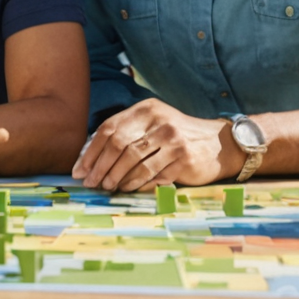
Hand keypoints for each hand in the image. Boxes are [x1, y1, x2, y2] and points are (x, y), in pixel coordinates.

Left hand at [73, 99, 235, 191]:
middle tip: (90, 182)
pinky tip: (126, 189)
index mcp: (146, 109)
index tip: (80, 169)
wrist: (219, 144)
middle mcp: (159, 120)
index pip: (109, 128)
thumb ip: (127, 133)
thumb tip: (90, 157)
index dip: (91, 151)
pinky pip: (152, 174)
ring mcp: (172, 140)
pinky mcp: (183, 159)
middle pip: (119, 145)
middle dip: (100, 166)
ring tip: (106, 187)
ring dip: (116, 177)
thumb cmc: (177, 136)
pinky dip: (135, 183)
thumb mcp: (153, 124)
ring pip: (134, 161)